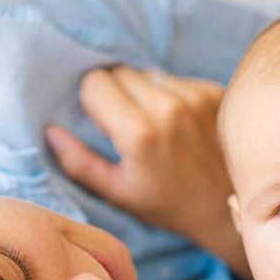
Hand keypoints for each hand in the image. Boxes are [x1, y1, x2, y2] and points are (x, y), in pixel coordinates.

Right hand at [45, 65, 248, 274]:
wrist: (229, 207)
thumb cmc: (170, 205)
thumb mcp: (119, 193)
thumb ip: (79, 163)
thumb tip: (50, 132)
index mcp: (138, 134)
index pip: (95, 83)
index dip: (92, 100)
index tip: (100, 121)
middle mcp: (167, 108)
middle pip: (119, 72)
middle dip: (115, 94)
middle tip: (125, 124)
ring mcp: (193, 97)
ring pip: (147, 73)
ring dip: (143, 93)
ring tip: (155, 125)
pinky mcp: (212, 92)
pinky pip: (175, 79)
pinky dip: (170, 95)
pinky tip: (179, 123)